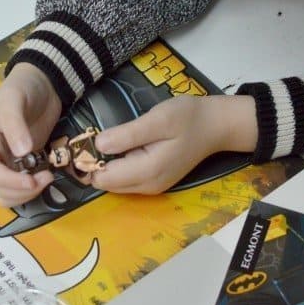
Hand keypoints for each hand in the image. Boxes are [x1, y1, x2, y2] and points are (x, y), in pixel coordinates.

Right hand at [0, 63, 61, 206]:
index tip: (32, 181)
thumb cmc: (22, 87)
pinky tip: (48, 173)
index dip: (8, 181)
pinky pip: (24, 188)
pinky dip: (35, 188)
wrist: (43, 84)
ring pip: (10, 195)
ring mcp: (8, 163)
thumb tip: (21, 152)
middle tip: (46, 177)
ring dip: (28, 193)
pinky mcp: (24, 166)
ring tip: (48, 176)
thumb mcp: (14, 99)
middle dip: (21, 190)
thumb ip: (15, 124)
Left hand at [91, 95, 256, 194]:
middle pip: (105, 184)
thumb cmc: (188, 117)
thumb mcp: (158, 119)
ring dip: (106, 164)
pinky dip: (118, 165)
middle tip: (98, 135)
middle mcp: (148, 186)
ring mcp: (152, 186)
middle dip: (96, 164)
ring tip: (112, 137)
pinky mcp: (154, 182)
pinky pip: (126, 179)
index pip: (102, 178)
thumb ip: (127, 134)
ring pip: (114, 183)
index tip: (88, 138)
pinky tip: (124, 145)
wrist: (215, 126)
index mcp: (148, 171)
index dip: (90, 161)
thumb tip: (97, 145)